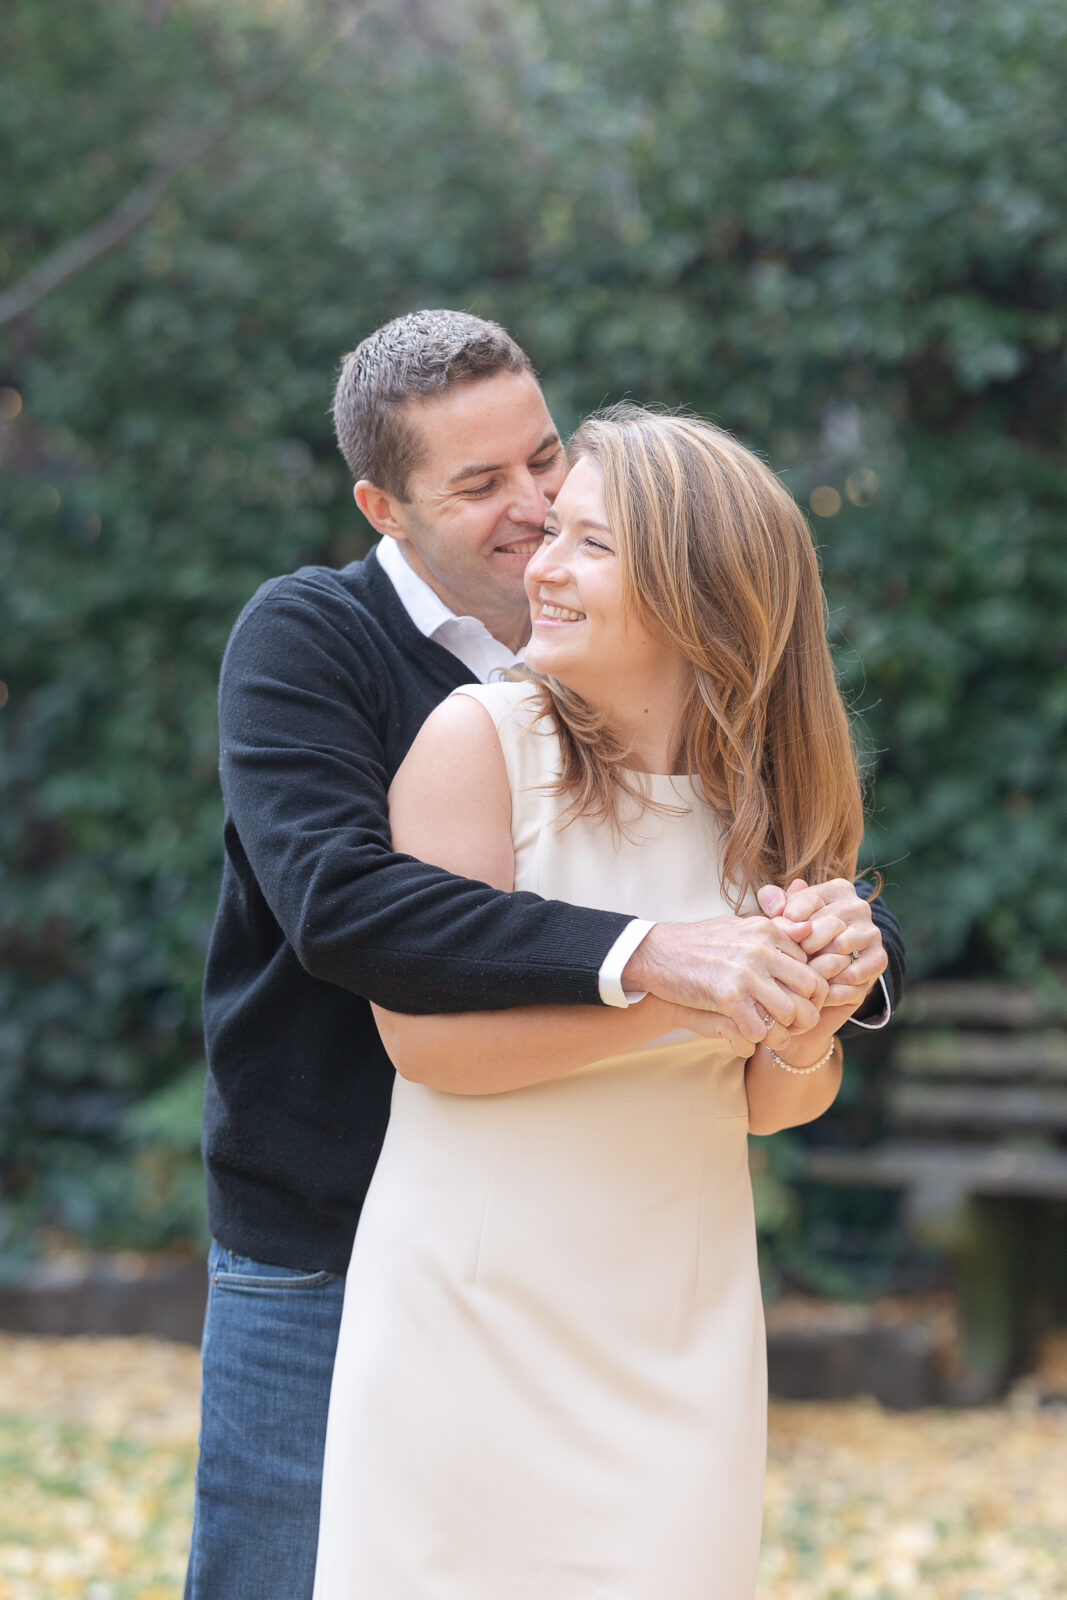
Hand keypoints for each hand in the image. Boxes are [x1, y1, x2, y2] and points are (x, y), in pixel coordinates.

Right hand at [622, 914, 828, 1051]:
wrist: (656, 952)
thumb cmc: (697, 941)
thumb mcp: (739, 925)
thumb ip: (775, 929)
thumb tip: (806, 929)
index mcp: (767, 931)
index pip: (809, 965)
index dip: (809, 990)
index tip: (798, 1003)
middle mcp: (762, 950)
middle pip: (810, 988)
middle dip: (807, 1011)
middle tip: (794, 1025)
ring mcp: (746, 973)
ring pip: (790, 1012)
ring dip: (783, 1030)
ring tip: (773, 1036)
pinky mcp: (728, 997)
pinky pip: (759, 1029)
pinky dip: (756, 1039)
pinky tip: (747, 1037)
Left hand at [757, 877, 886, 1009]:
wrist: (826, 971)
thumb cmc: (798, 939)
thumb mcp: (782, 914)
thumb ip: (772, 900)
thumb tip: (777, 908)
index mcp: (837, 890)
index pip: (809, 901)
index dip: (789, 922)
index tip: (783, 936)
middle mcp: (858, 907)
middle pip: (826, 926)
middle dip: (804, 948)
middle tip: (795, 962)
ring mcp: (871, 932)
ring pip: (840, 949)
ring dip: (818, 968)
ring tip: (806, 977)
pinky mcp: (878, 959)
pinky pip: (853, 975)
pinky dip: (834, 987)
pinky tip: (822, 991)